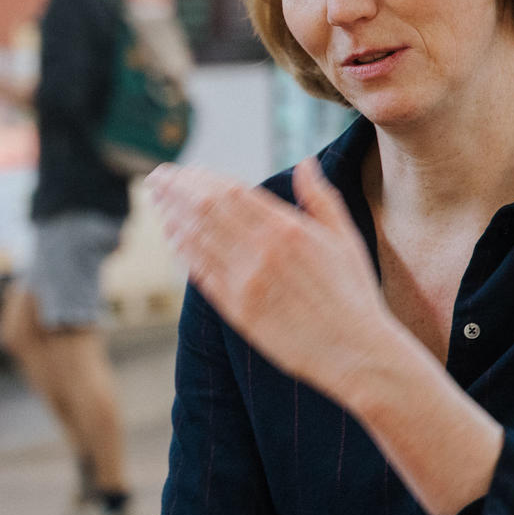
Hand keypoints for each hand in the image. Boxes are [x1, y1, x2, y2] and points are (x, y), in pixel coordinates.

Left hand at [147, 159, 410, 400]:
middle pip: (205, 210)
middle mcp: (262, 252)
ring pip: (197, 239)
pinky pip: (201, 273)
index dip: (201, 179)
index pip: (230, 192)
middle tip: (157, 178)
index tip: (185, 171)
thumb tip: (305, 162)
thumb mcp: (344, 238)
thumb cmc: (353, 294)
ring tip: (158, 202)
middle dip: (176, 191)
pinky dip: (184, 252)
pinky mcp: (238, 311)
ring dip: (173, 216)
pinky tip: (174, 239)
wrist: (356, 352)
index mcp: (288, 229)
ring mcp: (247, 282)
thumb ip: (319, 198)